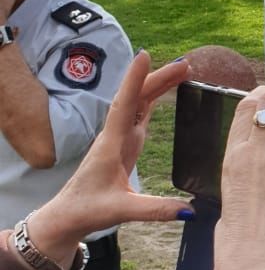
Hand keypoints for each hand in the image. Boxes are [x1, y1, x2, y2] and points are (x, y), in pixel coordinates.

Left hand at [25, 52, 191, 266]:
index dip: (135, 80)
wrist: (68, 214)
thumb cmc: (88, 210)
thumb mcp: (122, 211)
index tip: (145, 55)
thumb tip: (190, 210)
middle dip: (159, 78)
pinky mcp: (124, 145)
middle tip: (186, 64)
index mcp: (112, 145)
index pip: (124, 105)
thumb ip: (156, 210)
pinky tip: (164, 93)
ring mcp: (119, 139)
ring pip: (140, 103)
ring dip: (158, 85)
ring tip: (182, 71)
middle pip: (137, 98)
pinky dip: (153, 100)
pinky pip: (140, 114)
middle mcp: (115, 136)